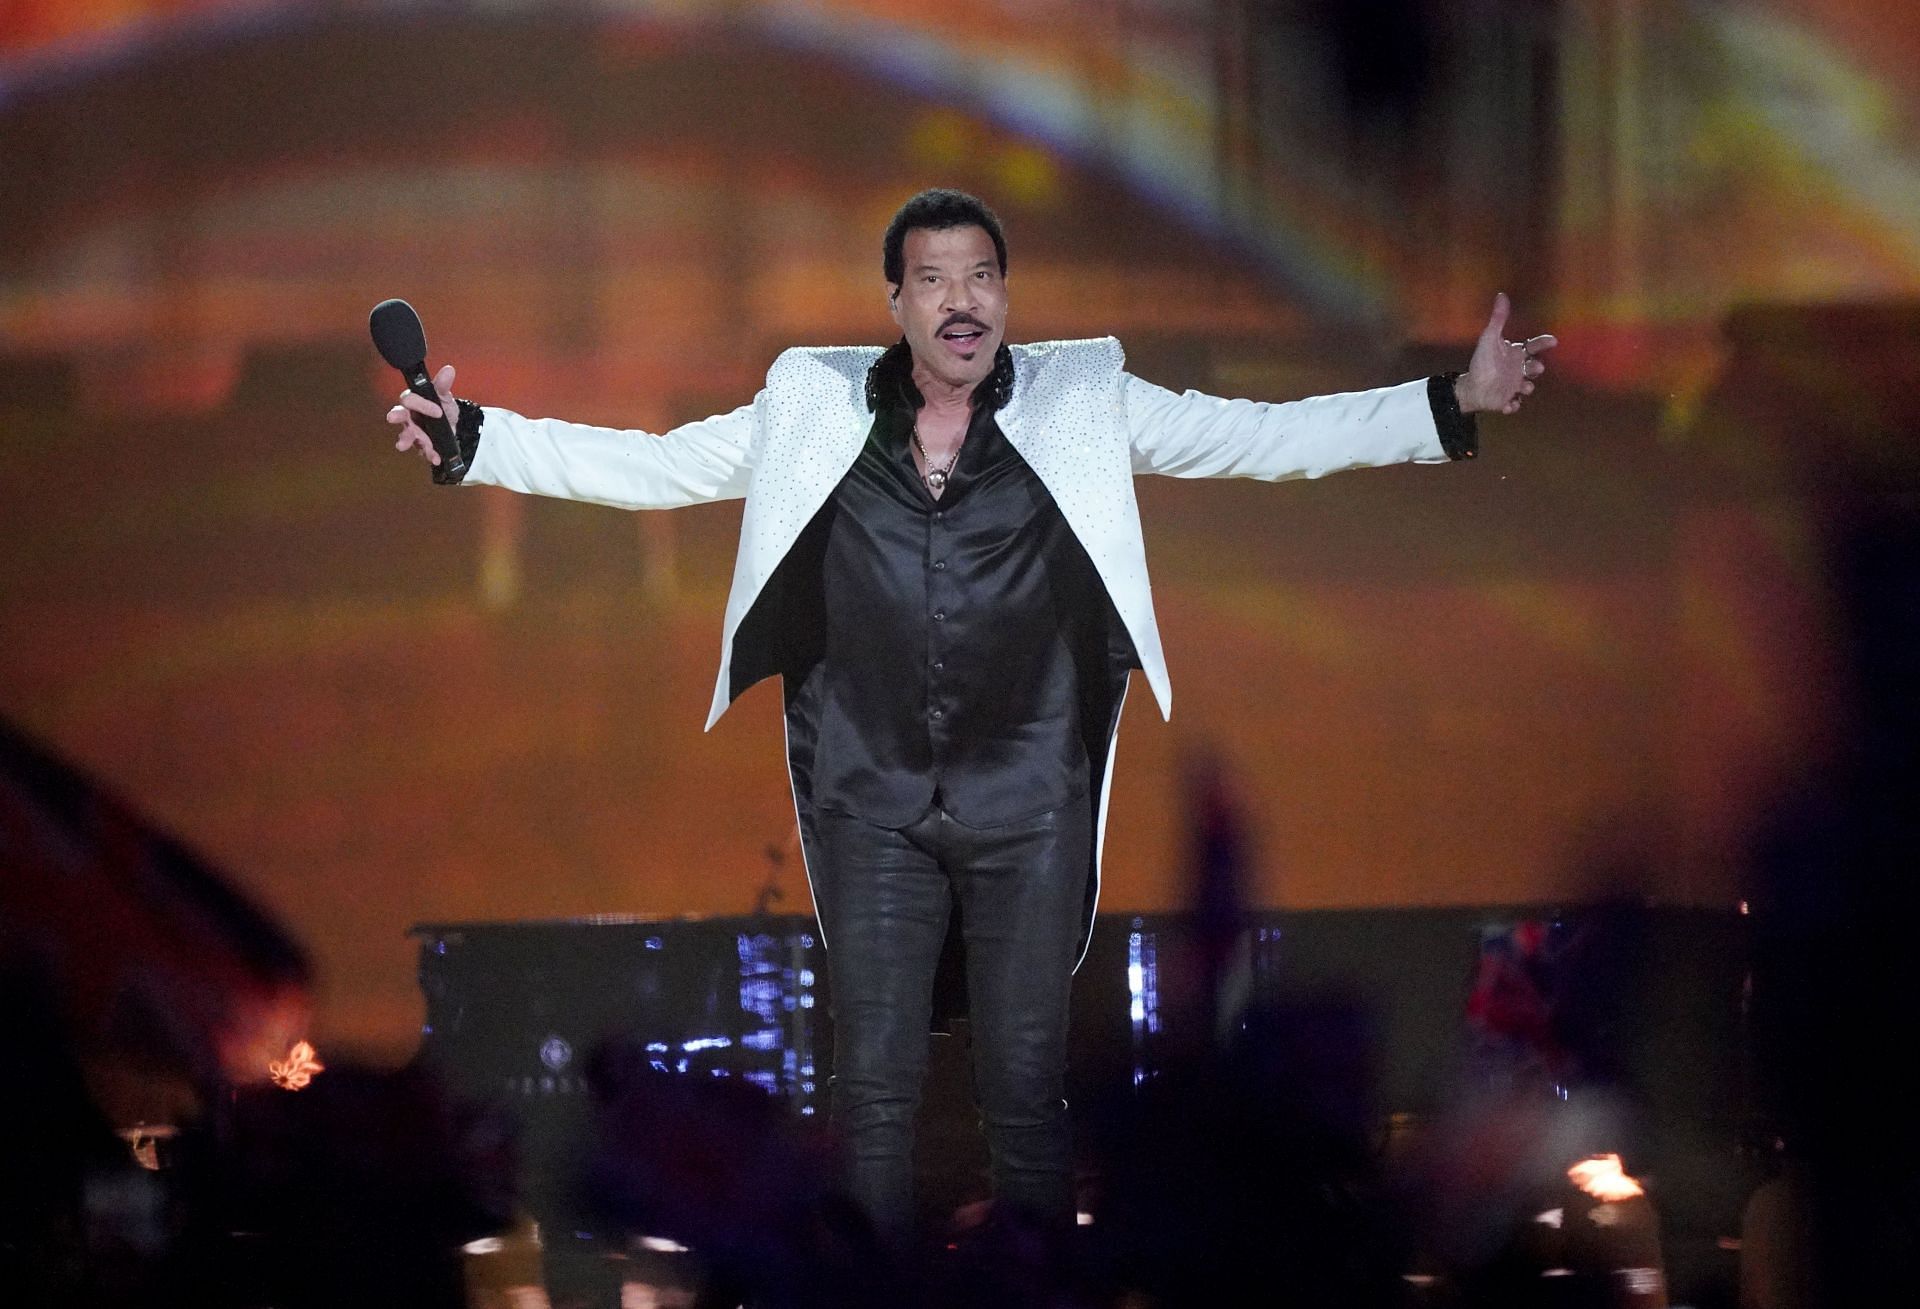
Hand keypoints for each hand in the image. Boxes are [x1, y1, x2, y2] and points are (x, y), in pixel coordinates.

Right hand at [385, 363, 459, 465]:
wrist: (454, 424)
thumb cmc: (442, 406)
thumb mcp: (444, 395)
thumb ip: (443, 384)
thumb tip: (448, 370)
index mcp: (413, 402)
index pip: (410, 400)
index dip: (422, 404)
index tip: (438, 411)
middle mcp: (409, 417)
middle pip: (399, 416)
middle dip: (396, 416)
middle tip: (392, 418)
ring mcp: (414, 432)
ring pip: (407, 435)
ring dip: (406, 440)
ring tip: (402, 445)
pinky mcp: (421, 445)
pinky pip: (422, 450)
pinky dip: (428, 454)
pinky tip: (435, 458)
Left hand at [1455, 293, 1556, 414]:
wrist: (1470, 387)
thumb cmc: (1481, 362)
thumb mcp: (1489, 339)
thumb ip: (1497, 319)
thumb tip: (1501, 295)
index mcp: (1516, 354)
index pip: (1534, 346)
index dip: (1543, 343)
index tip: (1552, 341)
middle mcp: (1519, 369)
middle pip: (1534, 367)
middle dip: (1536, 368)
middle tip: (1534, 368)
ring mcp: (1515, 386)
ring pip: (1528, 387)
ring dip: (1527, 388)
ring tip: (1521, 388)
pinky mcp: (1508, 400)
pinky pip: (1514, 404)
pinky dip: (1512, 405)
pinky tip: (1507, 404)